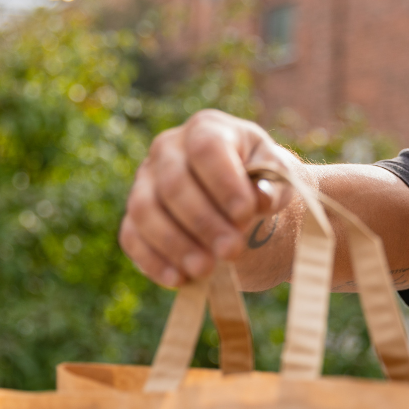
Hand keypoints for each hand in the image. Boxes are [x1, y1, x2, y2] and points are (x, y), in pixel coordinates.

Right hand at [119, 109, 295, 286]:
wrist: (241, 202)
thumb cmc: (260, 181)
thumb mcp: (276, 175)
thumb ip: (274, 182)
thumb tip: (261, 197)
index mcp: (206, 129)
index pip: (206, 148)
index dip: (223, 182)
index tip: (245, 214)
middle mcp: (167, 149)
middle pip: (174, 183)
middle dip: (203, 221)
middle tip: (232, 251)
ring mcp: (145, 181)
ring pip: (145, 210)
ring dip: (176, 244)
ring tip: (206, 270)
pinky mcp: (134, 216)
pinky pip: (132, 236)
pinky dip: (153, 260)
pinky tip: (179, 279)